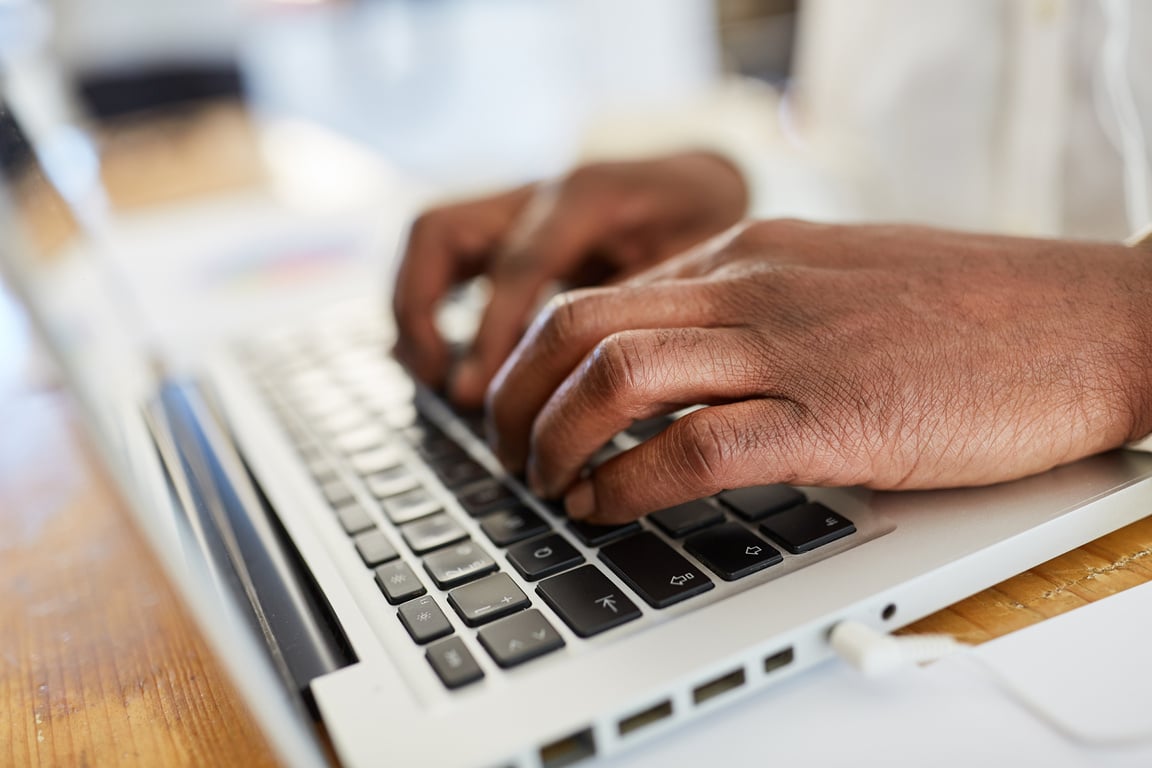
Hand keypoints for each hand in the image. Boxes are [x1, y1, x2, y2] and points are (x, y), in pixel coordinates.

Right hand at [391, 152, 747, 407]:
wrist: (703, 183)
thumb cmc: (706, 224)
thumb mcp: (695, 261)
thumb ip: (640, 305)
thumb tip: (586, 383)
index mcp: (587, 194)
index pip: (517, 262)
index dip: (495, 333)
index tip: (485, 397)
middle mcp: (538, 193)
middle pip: (440, 230)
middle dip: (423, 309)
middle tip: (442, 384)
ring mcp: (514, 207)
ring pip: (431, 238)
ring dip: (414, 308)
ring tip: (431, 377)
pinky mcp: (506, 231)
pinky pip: (447, 258)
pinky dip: (433, 308)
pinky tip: (449, 364)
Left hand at [486, 219, 1151, 523]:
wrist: (1093, 317)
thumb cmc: (974, 309)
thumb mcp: (838, 279)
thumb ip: (755, 307)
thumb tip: (684, 353)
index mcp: (750, 255)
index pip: (600, 293)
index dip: (536, 358)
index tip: (524, 405)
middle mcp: (753, 289)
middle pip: (577, 325)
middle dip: (516, 396)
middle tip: (508, 450)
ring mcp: (790, 348)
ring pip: (616, 375)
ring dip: (555, 439)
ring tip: (545, 486)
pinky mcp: (836, 416)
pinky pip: (696, 446)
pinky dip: (629, 482)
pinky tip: (609, 506)